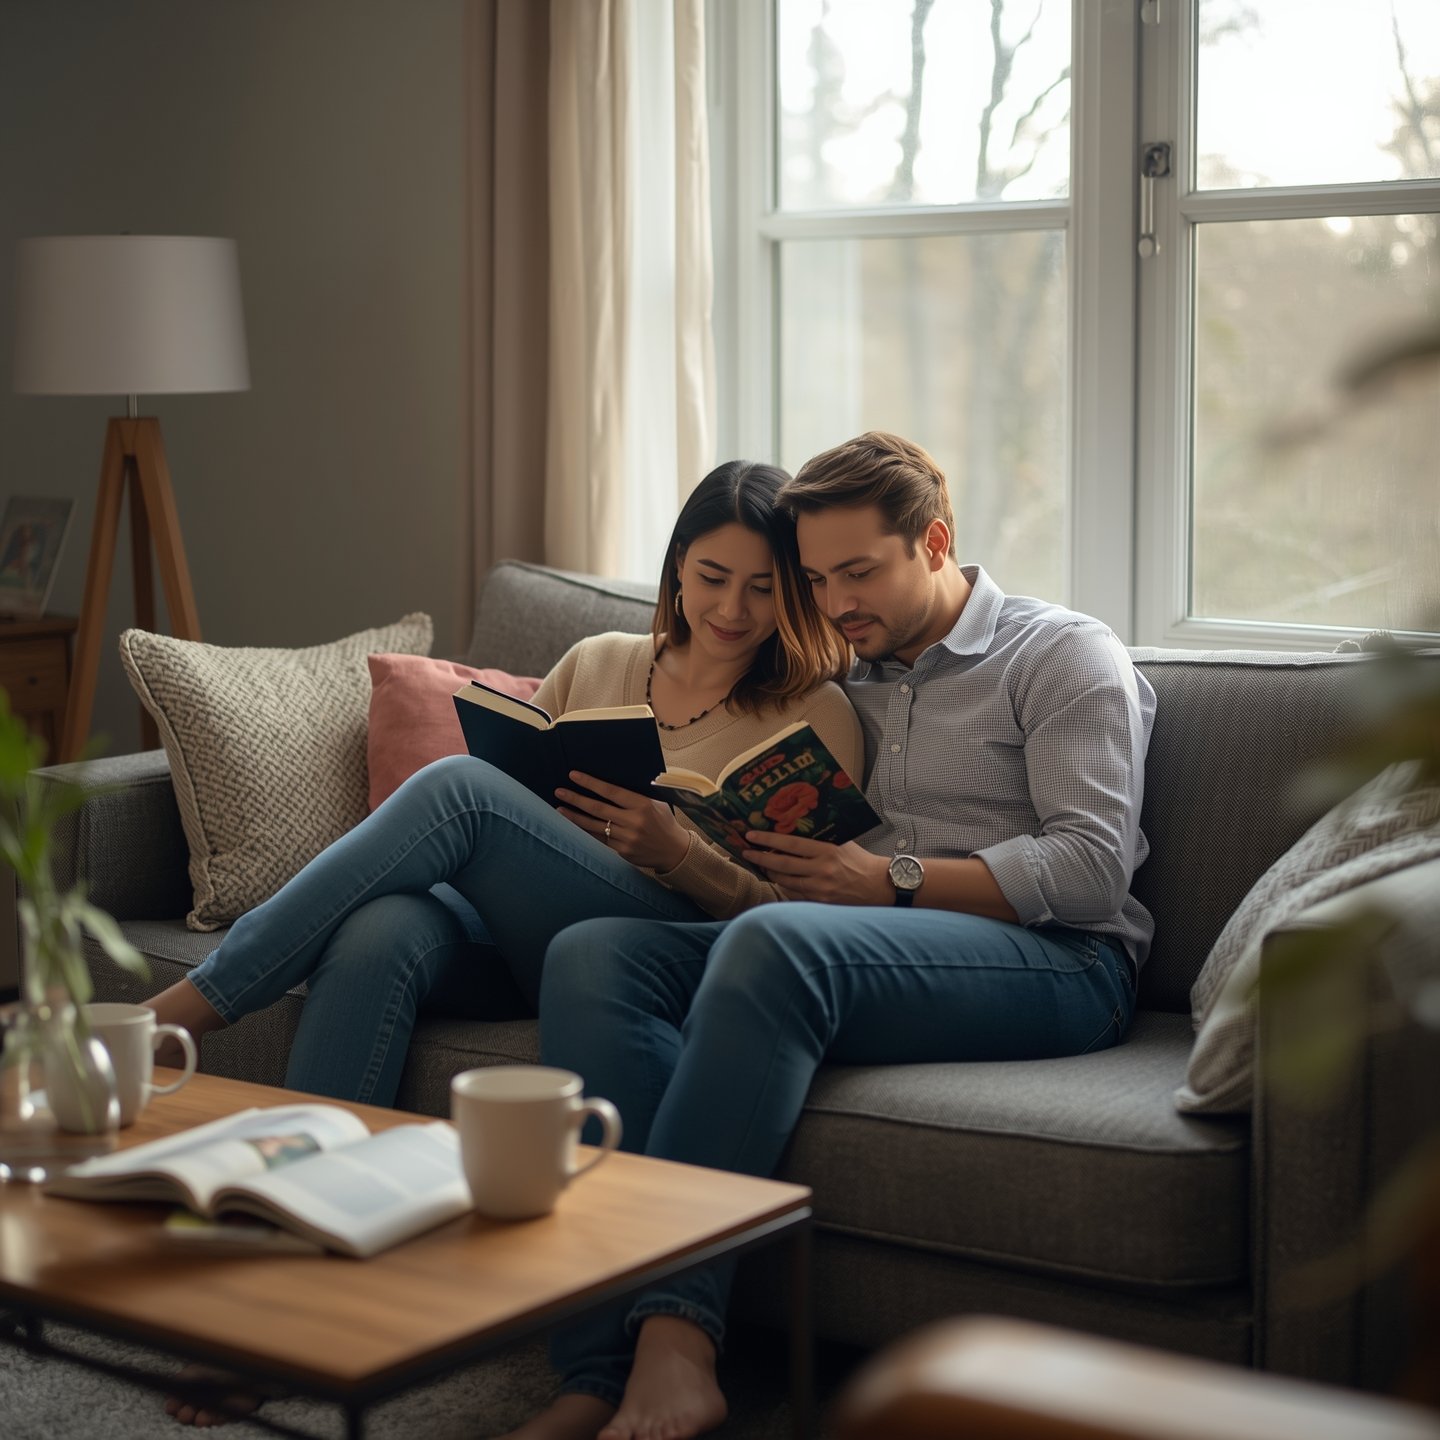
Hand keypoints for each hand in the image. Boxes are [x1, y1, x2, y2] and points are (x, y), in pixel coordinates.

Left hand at [556, 771, 691, 871]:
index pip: (611, 791)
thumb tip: (610, 784)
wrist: (675, 851)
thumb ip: (635, 795)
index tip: (574, 775)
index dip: (590, 783)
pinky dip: (584, 833)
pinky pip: (599, 840)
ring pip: (594, 826)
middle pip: (598, 808)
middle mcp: (633, 821)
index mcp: (642, 805)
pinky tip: (573, 826)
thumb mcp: (656, 803)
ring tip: (559, 809)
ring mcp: (627, 838)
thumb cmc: (664, 822)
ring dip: (574, 817)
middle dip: (576, 799)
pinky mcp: (623, 852)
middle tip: (559, 791)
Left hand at [741, 832, 892, 905]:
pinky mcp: (821, 903)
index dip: (767, 840)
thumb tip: (794, 830)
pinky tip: (779, 880)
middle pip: (782, 864)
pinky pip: (794, 895)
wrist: (880, 887)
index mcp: (827, 851)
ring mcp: (820, 889)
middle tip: (746, 852)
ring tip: (762, 865)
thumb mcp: (843, 843)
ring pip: (784, 881)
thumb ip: (821, 839)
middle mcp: (821, 870)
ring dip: (770, 873)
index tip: (751, 835)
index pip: (790, 844)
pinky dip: (784, 887)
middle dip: (760, 858)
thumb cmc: (862, 862)